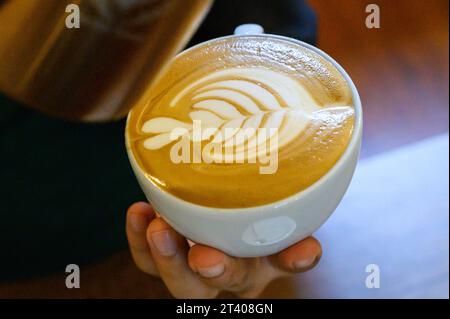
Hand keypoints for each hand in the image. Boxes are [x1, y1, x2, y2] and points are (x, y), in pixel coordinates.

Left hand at [126, 202, 321, 297]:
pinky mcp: (161, 252)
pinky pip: (144, 258)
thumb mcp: (276, 229)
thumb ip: (293, 240)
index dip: (284, 265)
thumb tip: (309, 252)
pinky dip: (137, 237)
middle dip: (209, 272)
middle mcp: (221, 276)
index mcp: (254, 271)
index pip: (273, 270)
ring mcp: (188, 266)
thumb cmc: (249, 221)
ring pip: (174, 276)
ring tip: (159, 226)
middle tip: (204, 255)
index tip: (296, 254)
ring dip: (165, 256)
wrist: (219, 212)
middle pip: (211, 288)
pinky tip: (140, 211)